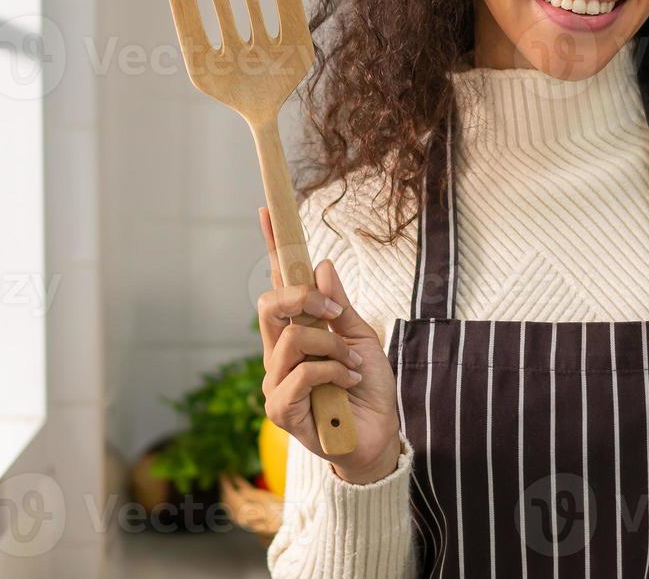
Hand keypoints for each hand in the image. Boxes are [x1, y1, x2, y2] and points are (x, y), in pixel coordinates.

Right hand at [256, 207, 401, 484]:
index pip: (277, 286)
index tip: (268, 211)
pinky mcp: (281, 410)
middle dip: (303, 299)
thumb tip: (323, 266)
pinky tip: (349, 381)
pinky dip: (333, 370)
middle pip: (269, 306)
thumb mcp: (361, 339)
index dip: (272, 249)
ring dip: (330, 346)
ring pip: (290, 339)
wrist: (379, 438)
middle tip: (335, 312)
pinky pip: (303, 373)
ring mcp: (276, 383)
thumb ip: (340, 307)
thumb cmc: (367, 390)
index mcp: (294, 334)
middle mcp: (277, 355)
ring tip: (353, 363)